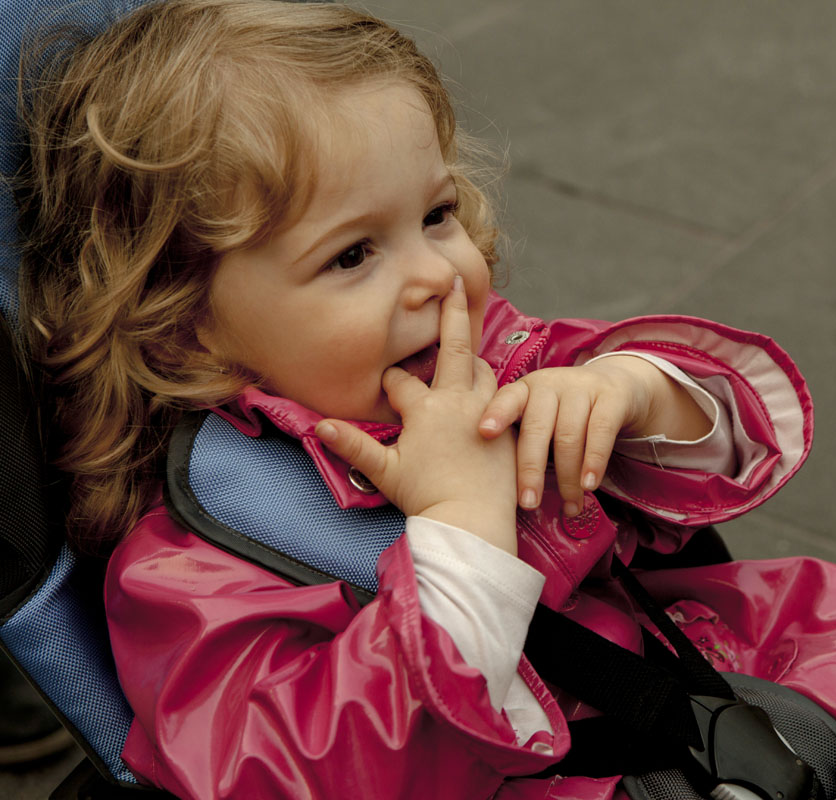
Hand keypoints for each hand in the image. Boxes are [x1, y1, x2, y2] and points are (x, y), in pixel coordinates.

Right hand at [316, 278, 517, 552]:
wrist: (472, 521)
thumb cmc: (426, 498)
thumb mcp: (385, 471)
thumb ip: (354, 445)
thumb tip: (319, 426)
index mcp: (425, 409)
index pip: (401, 382)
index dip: (391, 383)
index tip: (387, 387)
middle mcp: (458, 401)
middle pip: (454, 347)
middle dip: (450, 313)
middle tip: (451, 282)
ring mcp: (486, 409)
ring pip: (480, 368)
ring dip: (470, 355)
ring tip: (464, 341)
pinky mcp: (508, 424)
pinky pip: (503, 393)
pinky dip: (491, 384)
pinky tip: (487, 381)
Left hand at [477, 355, 708, 515]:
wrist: (617, 386)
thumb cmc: (567, 413)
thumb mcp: (542, 416)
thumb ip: (521, 438)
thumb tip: (497, 490)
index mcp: (526, 389)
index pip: (508, 399)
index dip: (496, 414)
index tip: (484, 433)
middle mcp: (551, 384)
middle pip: (537, 428)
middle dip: (531, 470)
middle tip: (528, 504)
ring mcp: (582, 388)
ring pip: (569, 436)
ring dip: (568, 478)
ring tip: (569, 507)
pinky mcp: (612, 397)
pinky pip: (600, 432)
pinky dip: (594, 461)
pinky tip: (589, 485)